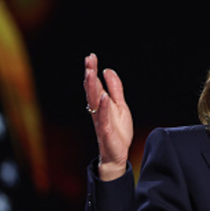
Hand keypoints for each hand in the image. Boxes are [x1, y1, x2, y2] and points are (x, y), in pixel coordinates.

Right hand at [84, 53, 132, 180]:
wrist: (118, 154)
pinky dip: (103, 107)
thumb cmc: (118, 131)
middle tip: (88, 60)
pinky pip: (103, 117)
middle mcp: (97, 110)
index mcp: (101, 104)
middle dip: (90, 75)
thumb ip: (115, 89)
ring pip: (94, 101)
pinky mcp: (106, 131)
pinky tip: (104, 96)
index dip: (92, 70)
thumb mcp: (121, 106)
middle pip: (92, 90)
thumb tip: (107, 70)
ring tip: (91, 73)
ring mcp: (100, 120)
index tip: (91, 56)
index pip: (95, 84)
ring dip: (92, 87)